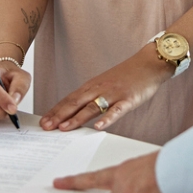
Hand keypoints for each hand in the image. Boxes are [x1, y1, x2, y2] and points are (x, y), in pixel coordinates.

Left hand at [41, 45, 172, 131]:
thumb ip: (92, 98)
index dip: (55, 111)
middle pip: (75, 103)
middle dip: (59, 116)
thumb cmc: (127, 76)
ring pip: (92, 107)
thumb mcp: (105, 85)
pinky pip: (117, 110)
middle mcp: (99, 89)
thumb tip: (77, 113)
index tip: (43, 122)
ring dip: (77, 118)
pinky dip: (107, 118)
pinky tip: (99, 127)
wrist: (149, 63)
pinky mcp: (128, 99)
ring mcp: (113, 94)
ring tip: (64, 128)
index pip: (69, 100)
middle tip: (46, 127)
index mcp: (92, 86)